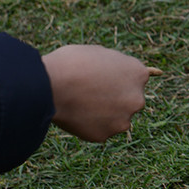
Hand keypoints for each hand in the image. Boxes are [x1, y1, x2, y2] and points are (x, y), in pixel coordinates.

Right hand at [41, 45, 158, 141]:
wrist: (50, 85)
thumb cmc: (72, 63)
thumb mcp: (101, 53)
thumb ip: (116, 65)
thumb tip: (118, 72)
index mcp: (138, 73)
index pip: (135, 78)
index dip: (118, 78)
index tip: (104, 80)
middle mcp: (137, 99)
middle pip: (129, 100)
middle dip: (115, 99)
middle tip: (92, 94)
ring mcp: (122, 120)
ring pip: (116, 118)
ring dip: (104, 114)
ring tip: (81, 104)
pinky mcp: (105, 135)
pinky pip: (99, 131)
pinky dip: (89, 126)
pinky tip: (75, 116)